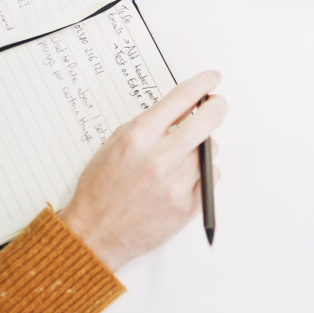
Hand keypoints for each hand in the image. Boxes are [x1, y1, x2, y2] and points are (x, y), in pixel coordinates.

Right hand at [59, 71, 227, 270]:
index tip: (213, 79)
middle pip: (208, 121)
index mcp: (138, 138)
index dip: (202, 84)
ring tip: (181, 159)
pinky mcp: (188, 207)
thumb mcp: (116, 144)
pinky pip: (211, 177)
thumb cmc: (101, 188)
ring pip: (210, 151)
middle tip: (218, 105)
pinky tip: (184, 179)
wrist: (95, 233)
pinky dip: (203, 174)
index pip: (181, 99)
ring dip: (202, 149)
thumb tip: (185, 107)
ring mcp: (176, 184)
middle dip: (217, 108)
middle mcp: (159, 159)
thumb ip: (150, 125)